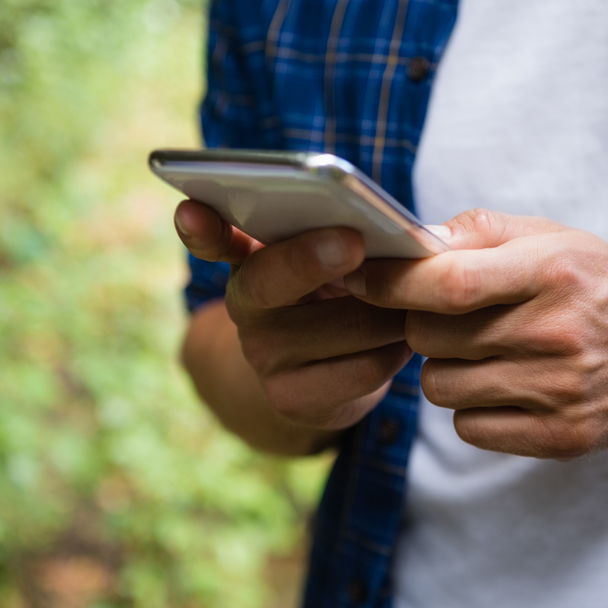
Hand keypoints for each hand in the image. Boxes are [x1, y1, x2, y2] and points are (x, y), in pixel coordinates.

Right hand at [174, 199, 412, 430]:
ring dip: (391, 308)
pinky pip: (365, 367)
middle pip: (272, 278)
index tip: (191, 208)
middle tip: (353, 241)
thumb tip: (394, 231)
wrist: (322, 380)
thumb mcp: (329, 262)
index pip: (216, 239)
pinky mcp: (292, 399)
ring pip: (342, 324)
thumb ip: (339, 233)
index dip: (201, 228)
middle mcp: (245, 307)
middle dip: (313, 258)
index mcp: (251, 258)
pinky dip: (397, 350)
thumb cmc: (337, 297)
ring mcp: (263, 357)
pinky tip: (404, 339)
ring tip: (417, 296)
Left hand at [344, 209, 607, 458]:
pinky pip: (468, 427)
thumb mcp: (549, 236)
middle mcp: (556, 333)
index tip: (359, 279)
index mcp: (550, 273)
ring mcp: (560, 391)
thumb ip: (477, 231)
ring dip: (446, 368)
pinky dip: (471, 408)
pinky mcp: (561, 435)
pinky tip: (504, 385)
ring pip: (441, 387)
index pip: (450, 283)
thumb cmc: (595, 281)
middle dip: (422, 324)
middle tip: (451, 317)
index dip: (392, 283)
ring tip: (484, 351)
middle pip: (431, 338)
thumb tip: (410, 241)